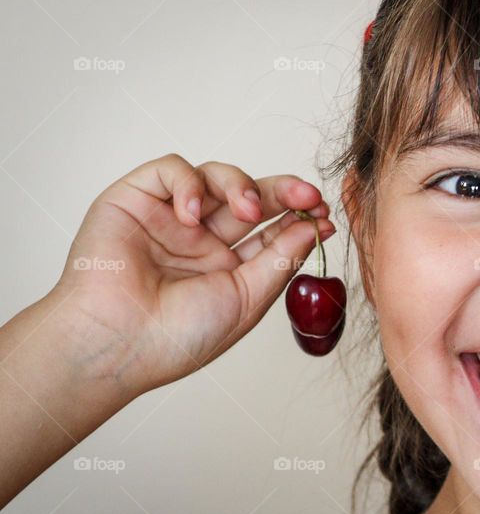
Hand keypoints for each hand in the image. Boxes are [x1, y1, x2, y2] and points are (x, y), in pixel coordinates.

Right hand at [53, 153, 335, 395]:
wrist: (120, 344)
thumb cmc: (178, 336)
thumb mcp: (247, 299)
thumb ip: (280, 261)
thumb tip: (313, 229)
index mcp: (228, 266)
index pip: (271, 229)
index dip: (299, 219)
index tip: (325, 217)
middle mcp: (202, 239)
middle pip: (251, 198)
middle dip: (284, 192)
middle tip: (308, 195)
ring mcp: (170, 217)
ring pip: (216, 177)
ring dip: (241, 186)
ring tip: (248, 211)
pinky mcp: (136, 199)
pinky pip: (171, 170)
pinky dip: (189, 184)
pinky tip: (192, 214)